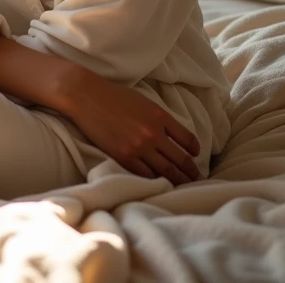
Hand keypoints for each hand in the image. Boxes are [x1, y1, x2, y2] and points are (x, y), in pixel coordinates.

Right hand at [63, 70, 202, 185]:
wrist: (87, 97)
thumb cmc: (114, 96)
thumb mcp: (143, 101)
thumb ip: (159, 118)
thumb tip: (171, 136)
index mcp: (160, 116)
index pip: (187, 139)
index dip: (194, 150)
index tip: (196, 156)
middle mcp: (153, 133)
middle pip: (180, 159)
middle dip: (191, 172)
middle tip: (197, 180)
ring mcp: (139, 147)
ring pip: (166, 171)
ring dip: (177, 181)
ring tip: (184, 188)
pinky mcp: (124, 157)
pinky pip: (146, 175)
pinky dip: (155, 181)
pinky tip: (160, 185)